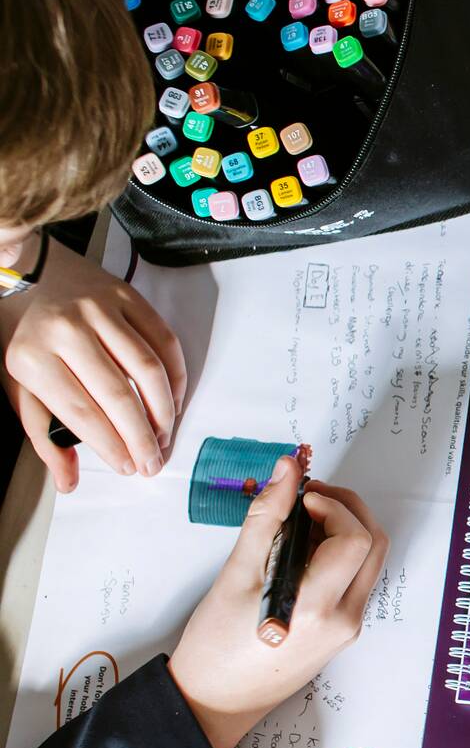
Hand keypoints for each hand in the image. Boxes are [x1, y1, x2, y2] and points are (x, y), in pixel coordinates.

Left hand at [0, 236, 186, 491]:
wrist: (23, 266)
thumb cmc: (20, 332)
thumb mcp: (17, 384)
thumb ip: (43, 434)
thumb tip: (69, 480)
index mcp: (32, 357)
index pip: (81, 413)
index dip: (111, 445)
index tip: (128, 467)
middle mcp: (67, 331)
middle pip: (119, 396)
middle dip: (143, 437)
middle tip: (155, 462)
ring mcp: (100, 311)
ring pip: (148, 370)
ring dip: (165, 410)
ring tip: (166, 435)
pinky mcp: (127, 297)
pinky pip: (164, 341)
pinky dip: (175, 375)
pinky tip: (173, 399)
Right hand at [169, 454, 388, 747]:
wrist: (213, 701)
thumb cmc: (214, 645)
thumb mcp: (235, 574)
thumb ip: (266, 517)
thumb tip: (287, 471)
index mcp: (319, 608)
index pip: (355, 539)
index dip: (333, 505)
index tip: (301, 493)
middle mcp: (345, 619)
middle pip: (373, 545)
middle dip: (346, 509)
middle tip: (307, 494)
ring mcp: (347, 627)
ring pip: (368, 562)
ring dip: (344, 529)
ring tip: (300, 519)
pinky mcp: (341, 631)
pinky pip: (354, 580)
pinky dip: (337, 554)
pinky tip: (302, 548)